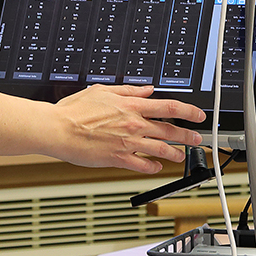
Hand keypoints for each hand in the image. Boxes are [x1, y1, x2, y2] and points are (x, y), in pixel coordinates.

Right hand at [55, 84, 206, 172]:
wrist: (57, 129)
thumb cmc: (74, 111)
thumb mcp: (104, 91)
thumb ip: (129, 91)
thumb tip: (147, 89)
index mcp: (131, 106)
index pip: (169, 108)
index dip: (189, 112)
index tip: (198, 116)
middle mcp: (133, 124)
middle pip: (170, 130)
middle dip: (187, 136)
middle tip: (197, 139)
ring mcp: (127, 142)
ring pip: (160, 149)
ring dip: (175, 153)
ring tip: (181, 156)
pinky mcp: (117, 158)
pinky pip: (141, 165)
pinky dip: (152, 166)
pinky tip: (156, 167)